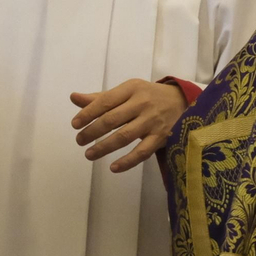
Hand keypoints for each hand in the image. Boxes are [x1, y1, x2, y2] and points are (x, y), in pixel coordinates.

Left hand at [70, 79, 188, 173]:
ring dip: (104, 147)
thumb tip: (73, 97)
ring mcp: (152, 121)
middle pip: (112, 119)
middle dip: (93, 131)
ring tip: (89, 154)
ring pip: (125, 136)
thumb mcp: (127, 91)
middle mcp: (142, 103)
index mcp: (131, 88)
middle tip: (79, 140)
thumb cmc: (148, 96)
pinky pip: (142, 152)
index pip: (105, 101)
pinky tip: (113, 167)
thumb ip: (100, 97)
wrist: (182, 101)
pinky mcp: (161, 137)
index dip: (88, 113)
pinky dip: (127, 161)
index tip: (75, 124)